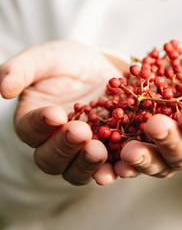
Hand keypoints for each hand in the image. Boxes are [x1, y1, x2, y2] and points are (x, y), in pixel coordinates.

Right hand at [0, 40, 125, 185]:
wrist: (100, 69)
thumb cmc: (67, 62)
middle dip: (65, 147)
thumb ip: (22, 69)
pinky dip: (113, 170)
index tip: (55, 113)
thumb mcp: (45, 58)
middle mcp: (55, 141)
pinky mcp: (107, 150)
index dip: (40, 124)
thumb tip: (2, 88)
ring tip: (98, 151)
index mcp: (35, 120)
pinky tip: (122, 168)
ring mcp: (81, 149)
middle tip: (80, 132)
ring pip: (77, 171)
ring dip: (87, 165)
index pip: (29, 129)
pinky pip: (107, 167)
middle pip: (51, 159)